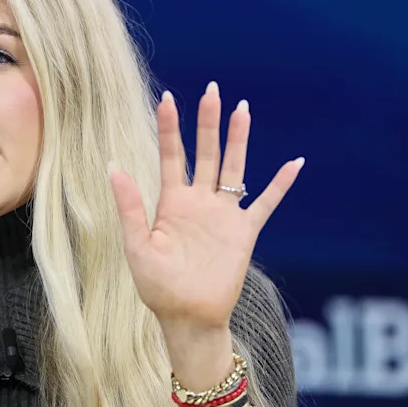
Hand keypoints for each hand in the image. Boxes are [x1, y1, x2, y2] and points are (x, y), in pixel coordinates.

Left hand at [106, 81, 303, 329]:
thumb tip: (113, 166)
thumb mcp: (137, 246)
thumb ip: (130, 207)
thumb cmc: (157, 287)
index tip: (168, 98)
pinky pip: (265, 204)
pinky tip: (294, 163)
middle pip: (206, 152)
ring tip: (243, 109)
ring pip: (234, 168)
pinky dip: (280, 185)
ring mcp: (223, 215)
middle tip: (212, 89)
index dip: (170, 128)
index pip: (171, 156)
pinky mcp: (244, 232)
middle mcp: (199, 202)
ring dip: (238, 140)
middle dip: (208, 122)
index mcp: (172, 202)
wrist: (188, 317)